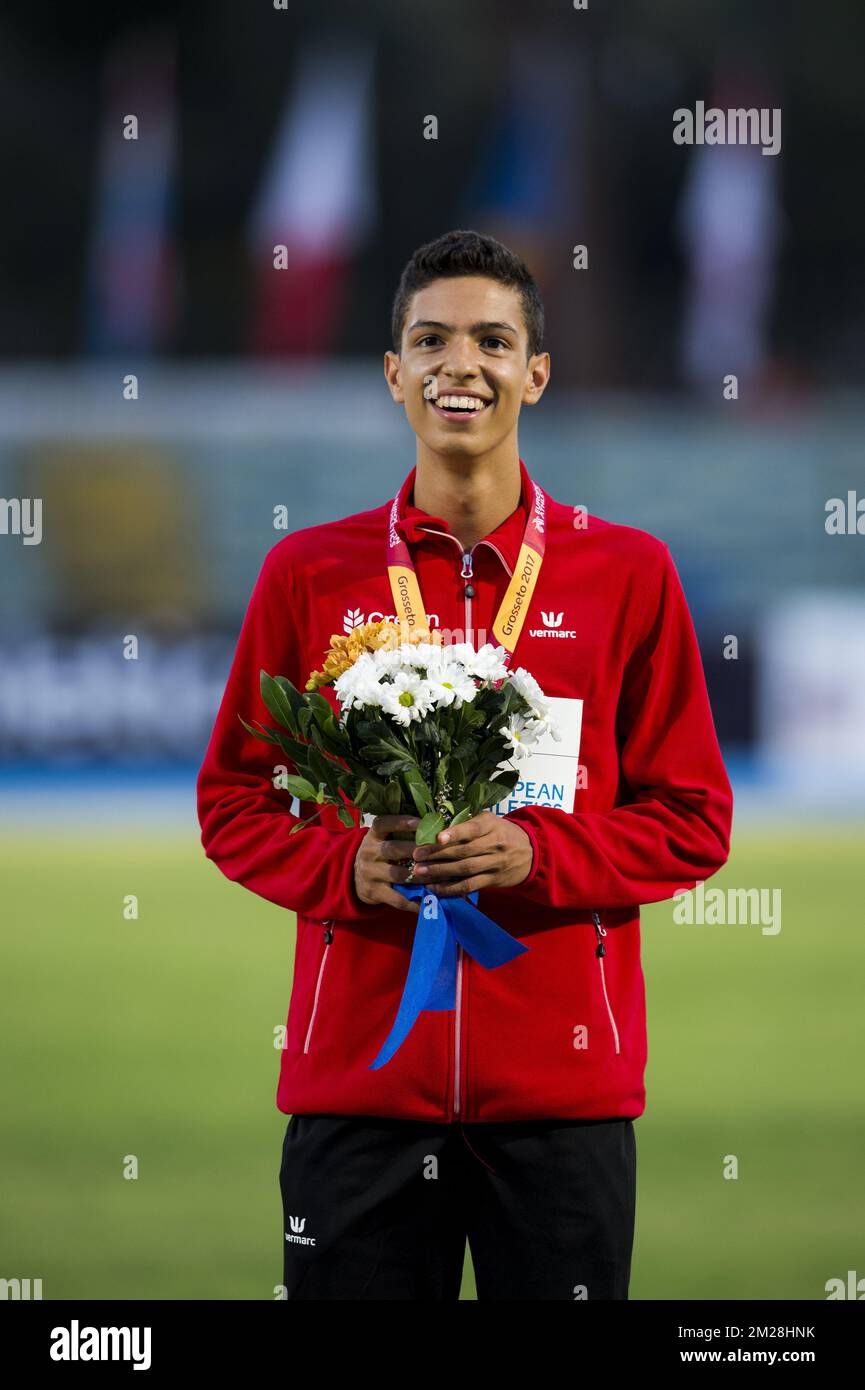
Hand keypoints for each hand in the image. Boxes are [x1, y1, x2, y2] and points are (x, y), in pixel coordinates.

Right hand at [352, 814, 433, 914]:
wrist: (356, 878)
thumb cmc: (380, 854)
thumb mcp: (383, 839)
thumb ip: (402, 834)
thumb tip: (436, 828)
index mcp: (373, 835)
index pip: (383, 823)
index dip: (401, 822)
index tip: (421, 823)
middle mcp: (369, 852)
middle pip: (393, 849)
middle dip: (418, 850)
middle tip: (440, 851)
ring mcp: (370, 873)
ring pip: (399, 875)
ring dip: (422, 876)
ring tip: (442, 876)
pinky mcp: (374, 892)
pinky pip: (398, 898)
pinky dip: (416, 901)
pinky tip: (431, 899)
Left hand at [407, 811, 532, 896]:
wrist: (532, 853)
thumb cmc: (502, 833)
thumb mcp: (489, 821)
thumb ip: (467, 824)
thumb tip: (435, 829)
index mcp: (491, 825)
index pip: (473, 829)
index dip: (455, 833)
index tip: (437, 837)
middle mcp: (494, 844)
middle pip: (464, 851)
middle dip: (437, 854)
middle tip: (416, 856)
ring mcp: (494, 864)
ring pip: (465, 870)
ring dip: (440, 872)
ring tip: (420, 872)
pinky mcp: (492, 881)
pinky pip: (469, 886)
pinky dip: (450, 889)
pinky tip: (434, 887)